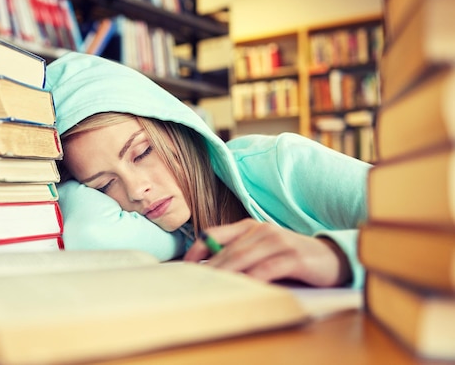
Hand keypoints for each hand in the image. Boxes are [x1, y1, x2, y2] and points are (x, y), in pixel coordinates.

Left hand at [183, 219, 351, 286]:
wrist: (332, 258)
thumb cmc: (291, 258)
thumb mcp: (262, 252)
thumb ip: (240, 255)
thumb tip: (210, 271)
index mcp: (250, 227)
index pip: (214, 234)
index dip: (197, 249)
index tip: (184, 266)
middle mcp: (261, 230)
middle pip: (227, 250)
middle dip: (208, 268)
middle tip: (194, 283)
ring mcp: (277, 241)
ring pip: (243, 258)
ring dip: (225, 274)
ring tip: (210, 287)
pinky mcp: (293, 256)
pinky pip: (267, 269)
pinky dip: (252, 279)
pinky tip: (243, 288)